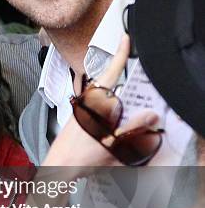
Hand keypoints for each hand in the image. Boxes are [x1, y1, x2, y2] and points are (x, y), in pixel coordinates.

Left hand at [43, 35, 159, 167]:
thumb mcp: (111, 144)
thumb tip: (150, 115)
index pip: (110, 74)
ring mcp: (85, 113)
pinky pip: (102, 113)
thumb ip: (131, 129)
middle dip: (126, 90)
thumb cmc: (78, 157)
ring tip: (125, 123)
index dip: (119, 55)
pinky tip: (115, 132)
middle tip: (138, 99)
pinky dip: (112, 119)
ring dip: (119, 108)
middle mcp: (89, 105)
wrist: (58, 169)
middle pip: (112, 88)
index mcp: (95, 104)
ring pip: (108, 102)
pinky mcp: (83, 122)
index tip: (125, 39)